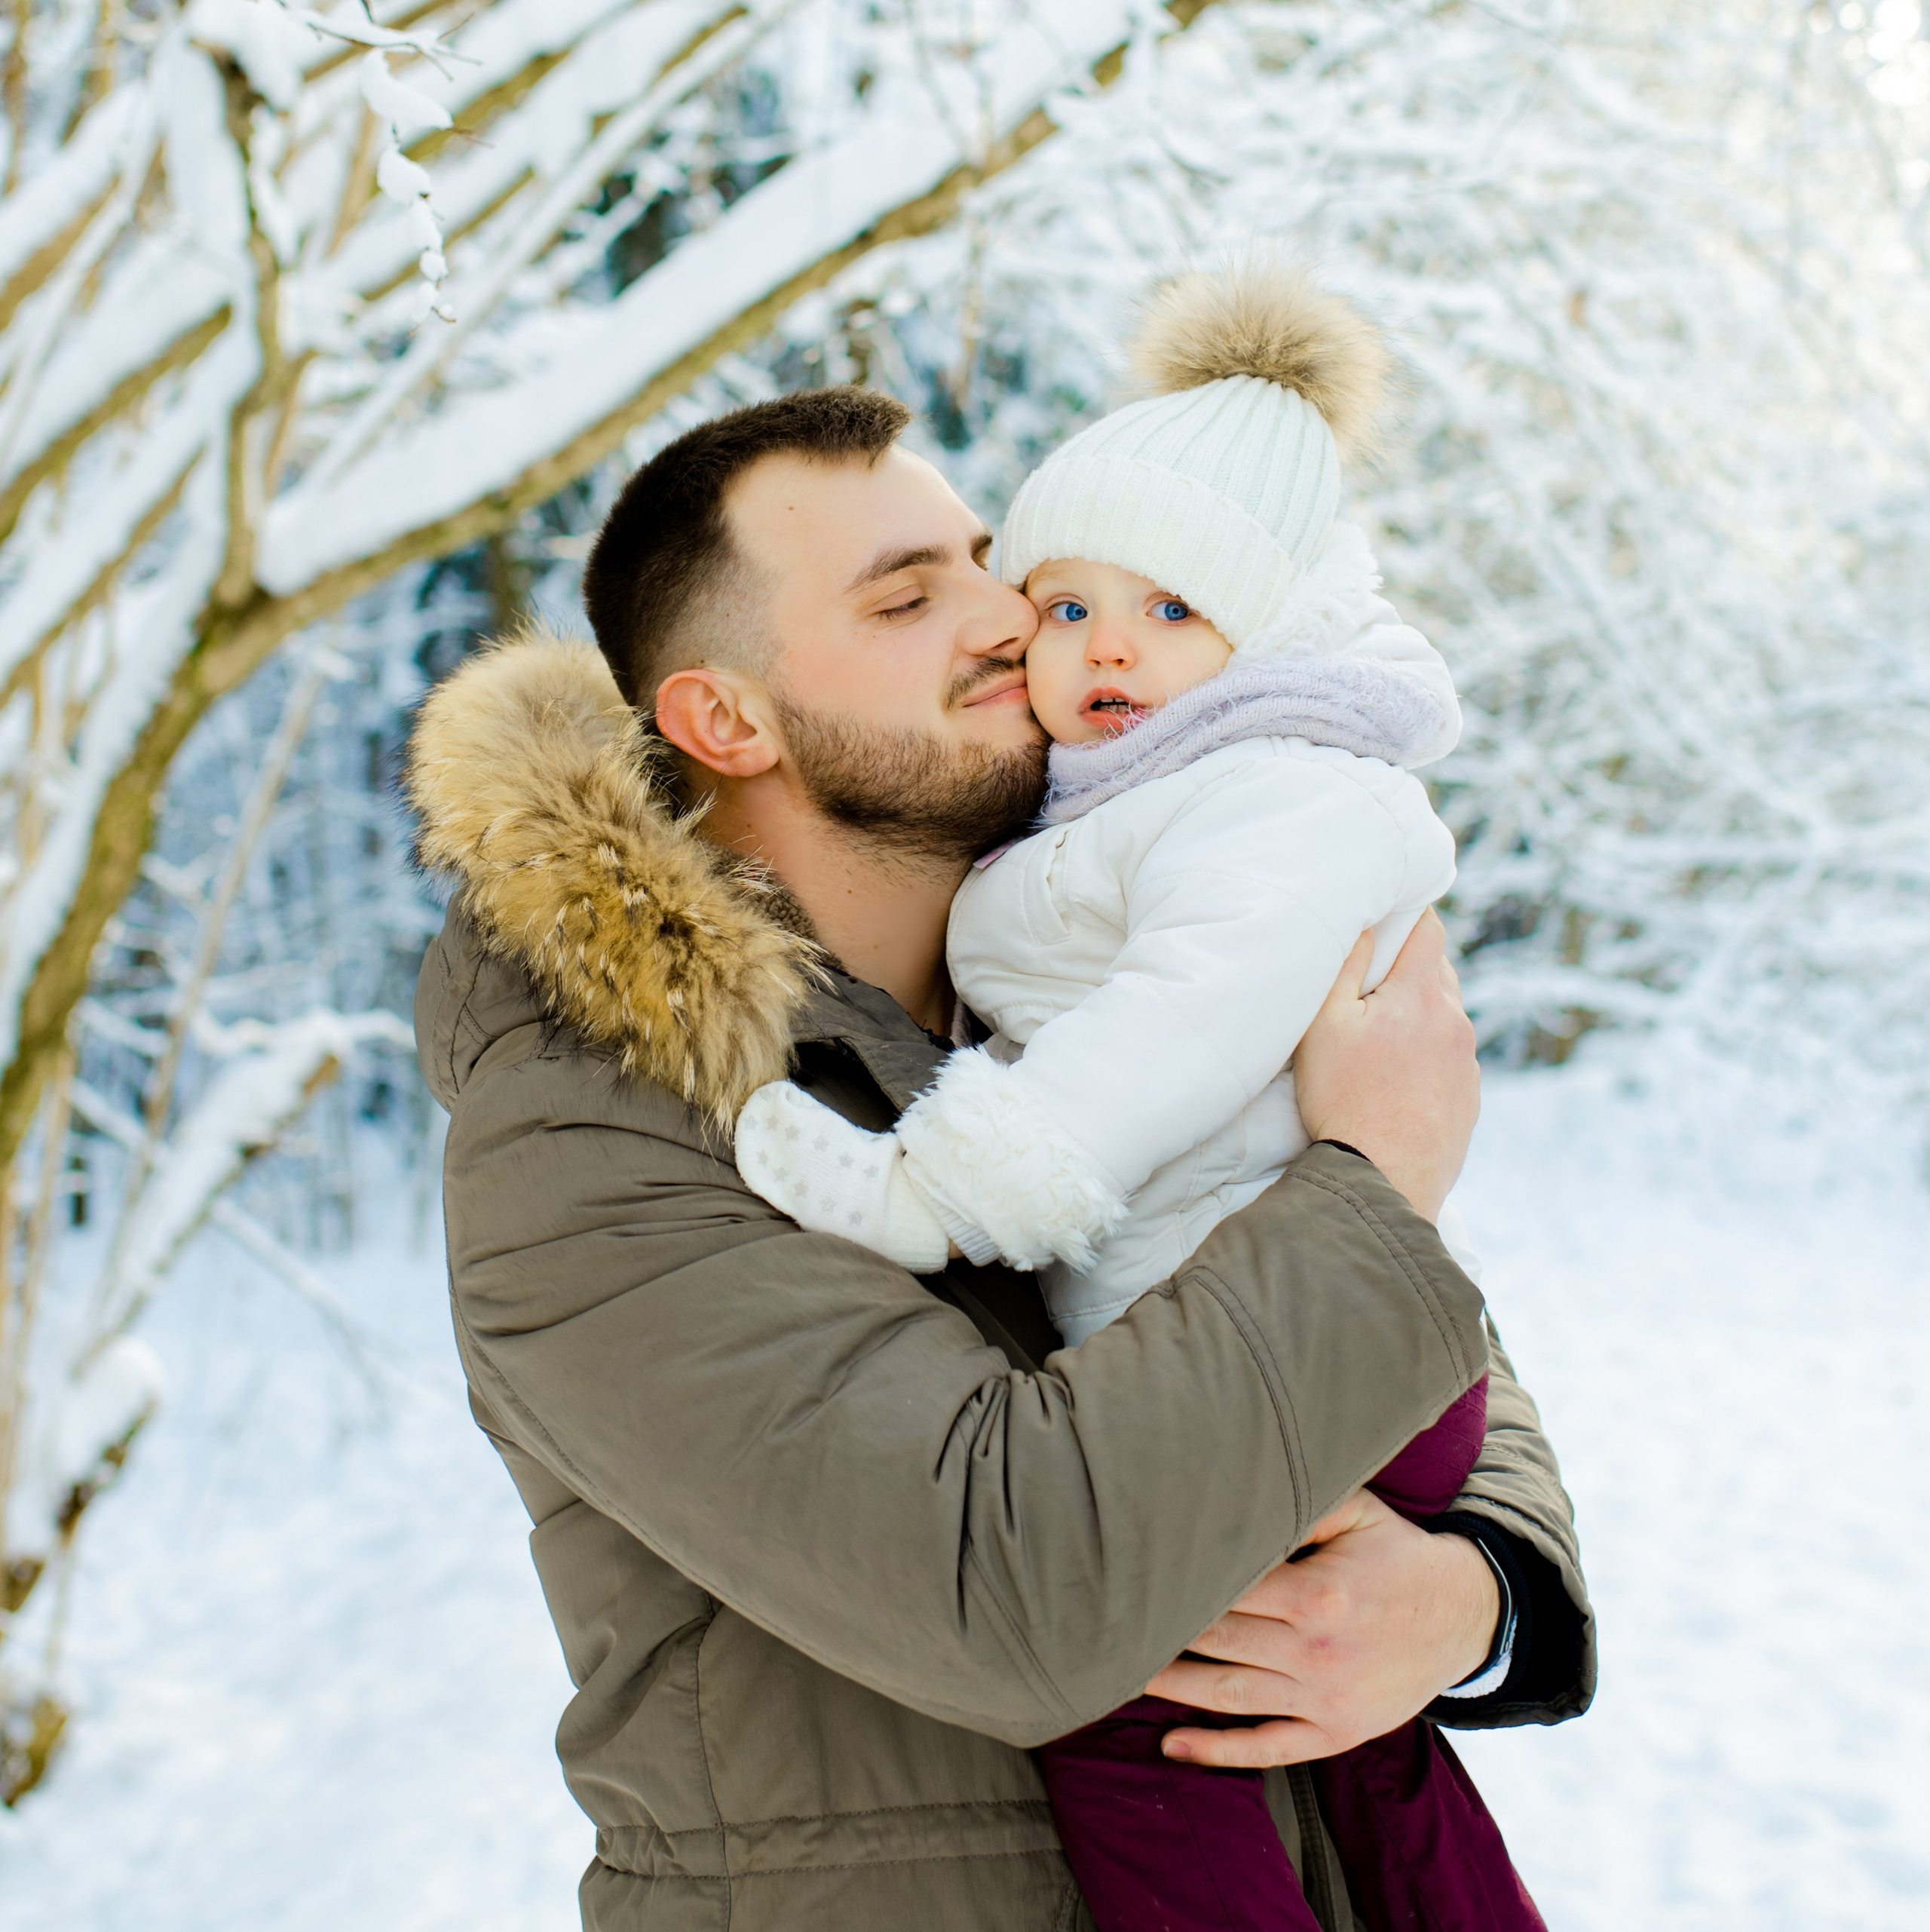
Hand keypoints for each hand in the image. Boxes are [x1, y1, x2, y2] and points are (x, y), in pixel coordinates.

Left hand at [1143, 1490, 1499, 1767]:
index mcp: (1316, 1593)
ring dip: (1171, 1687)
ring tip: (1119, 1673)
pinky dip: (1217, 1751)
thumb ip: (1301, 1502)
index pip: (1226, 1587)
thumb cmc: (1396, 1554)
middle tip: (1106, 1620)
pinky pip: (1268, 1748)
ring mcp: (1324, 1698)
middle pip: (1215, 1641)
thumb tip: (1235, 1487)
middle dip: (1160, 1631)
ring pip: (1229, 1695)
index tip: (1132, 1568)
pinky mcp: (1334, 1732)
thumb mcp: (1358, 1512)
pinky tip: (1172, 1744)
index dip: (1177, 1579)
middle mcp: (1315, 1650)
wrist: (1463, 1617)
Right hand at [1295, 910, 1477, 1222]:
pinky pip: (1451, 1059)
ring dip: (1420, 1015)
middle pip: (1439, 972)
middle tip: (1370, 984)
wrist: (1383, 1181)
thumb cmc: (1344, 1100)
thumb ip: (1346, 966)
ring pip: (1447, 1017)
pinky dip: (1428, 1056)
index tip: (1390, 915)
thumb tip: (1366, 924)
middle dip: (1409, 968)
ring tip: (1380, 1040)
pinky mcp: (1470, 1099)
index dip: (1410, 914)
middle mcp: (1456, 1022)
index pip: (1429, 929)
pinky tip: (1397, 1079)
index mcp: (1422, 995)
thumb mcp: (1325, 1026)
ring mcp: (1468, 1064)